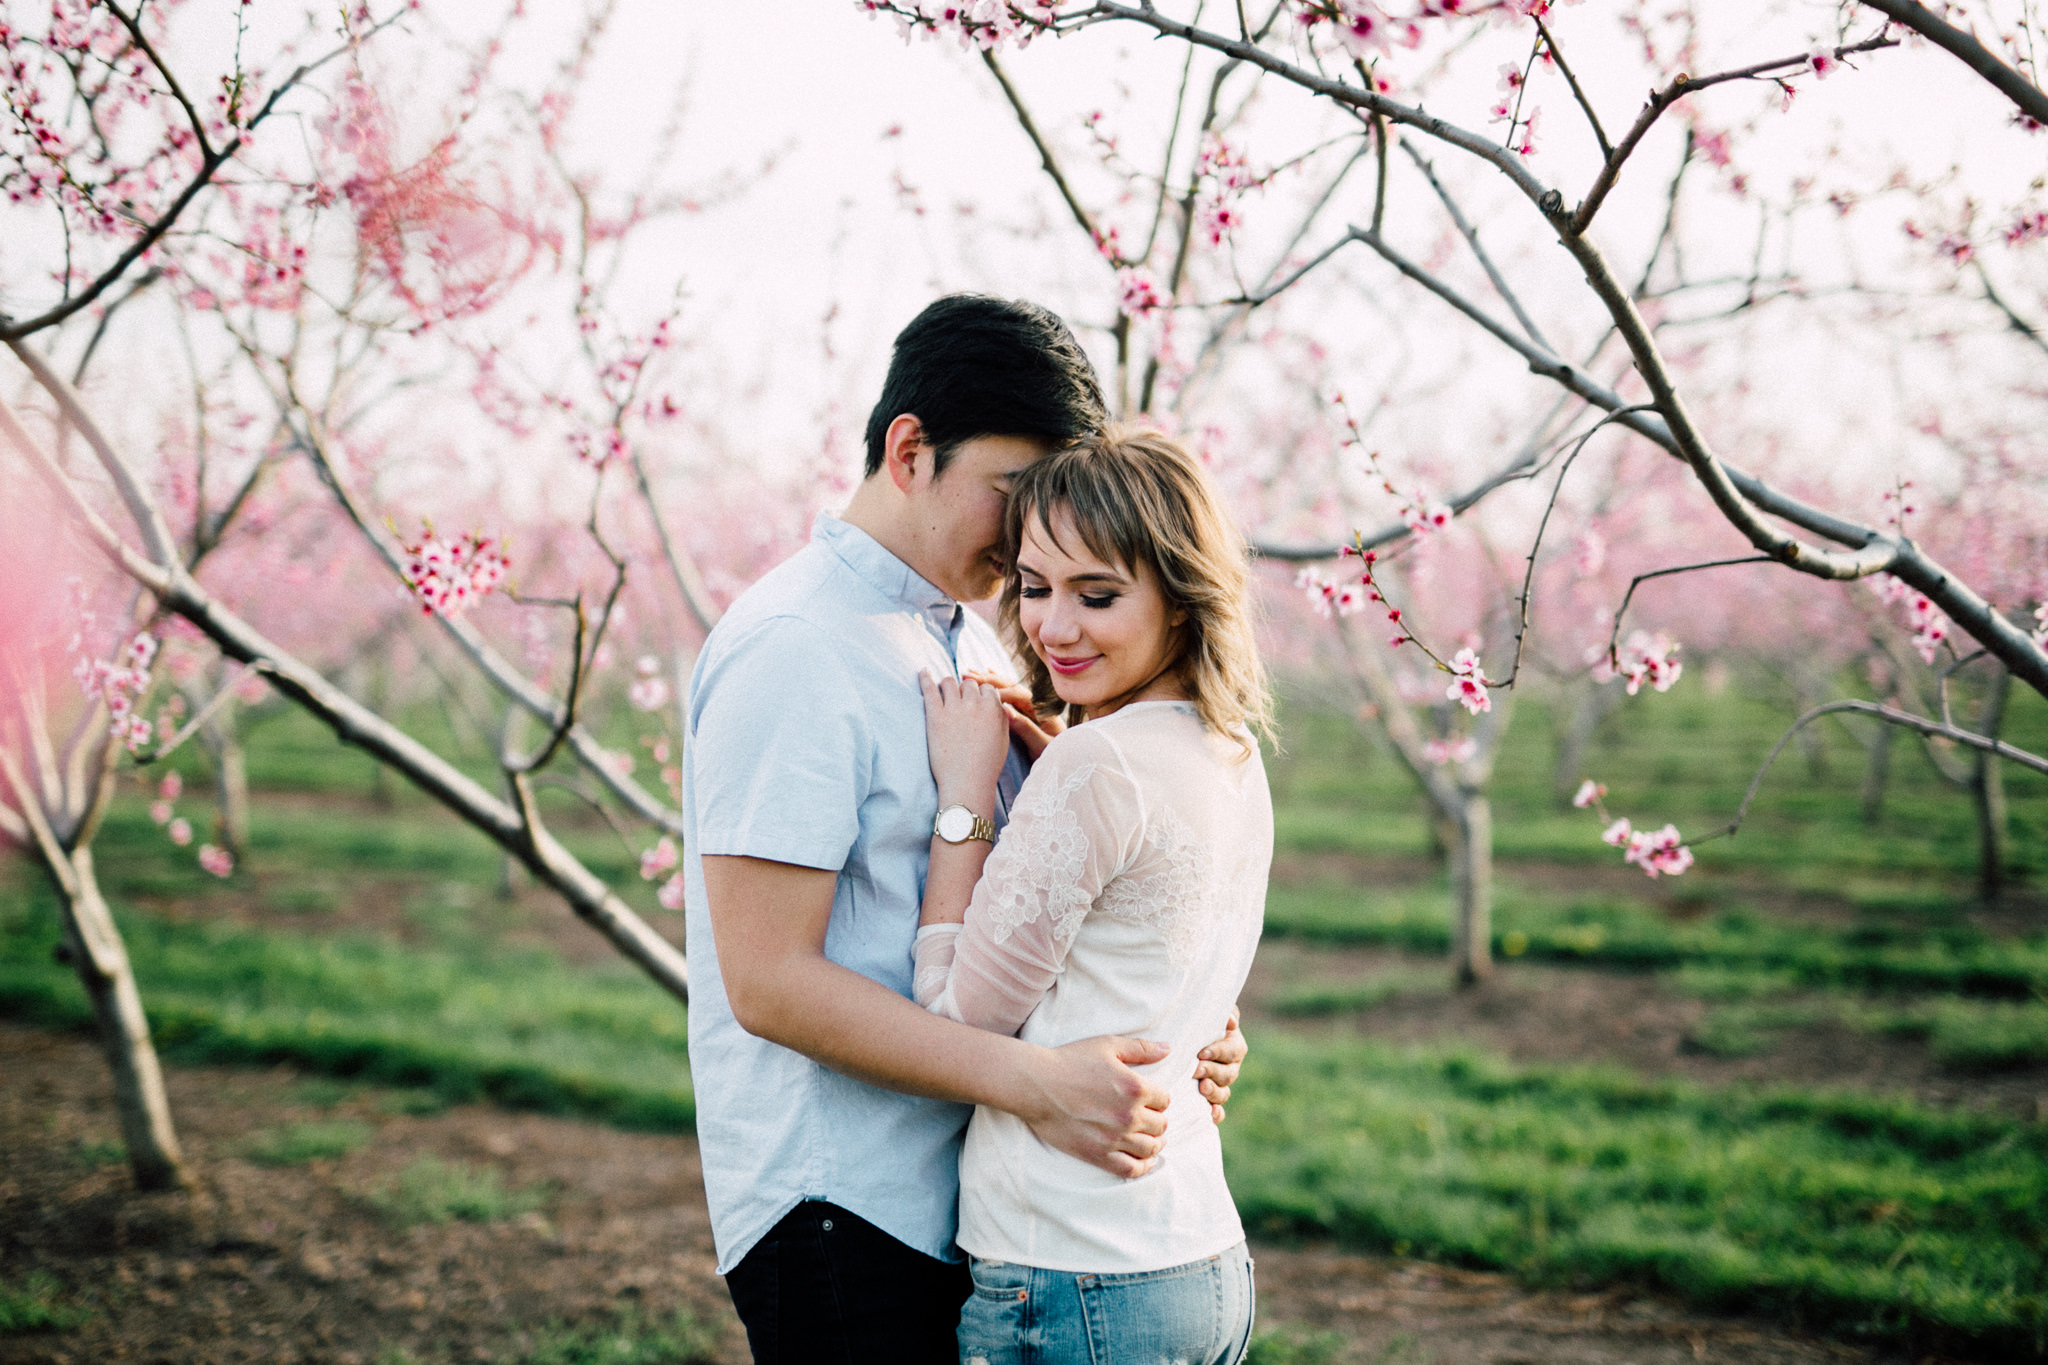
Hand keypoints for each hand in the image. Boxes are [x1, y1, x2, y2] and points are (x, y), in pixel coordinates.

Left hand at [921, 671, 1009, 808]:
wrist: (967, 783)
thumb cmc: (986, 766)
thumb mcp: (1003, 739)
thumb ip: (1001, 717)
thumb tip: (996, 702)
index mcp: (993, 707)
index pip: (986, 688)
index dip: (980, 695)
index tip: (974, 702)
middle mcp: (974, 703)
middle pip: (968, 684)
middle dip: (964, 691)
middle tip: (959, 702)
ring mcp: (954, 708)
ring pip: (949, 682)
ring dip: (947, 685)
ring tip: (943, 692)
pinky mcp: (935, 716)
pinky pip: (929, 689)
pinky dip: (925, 677)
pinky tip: (923, 671)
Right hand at [964, 669, 1065, 761]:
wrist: (1069, 760)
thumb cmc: (1057, 756)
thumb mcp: (1042, 745)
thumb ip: (1026, 728)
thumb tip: (1006, 710)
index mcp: (1042, 709)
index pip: (1017, 694)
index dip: (998, 692)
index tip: (980, 694)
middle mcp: (1036, 704)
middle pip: (1010, 686)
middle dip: (988, 680)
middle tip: (967, 674)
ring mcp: (1031, 706)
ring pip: (1008, 687)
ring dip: (988, 679)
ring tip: (969, 672)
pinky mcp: (1026, 712)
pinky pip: (1008, 694)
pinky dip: (996, 684)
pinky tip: (987, 674)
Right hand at [1018, 1034, 1171, 1178]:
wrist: (1036, 1085)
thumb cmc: (1070, 1061)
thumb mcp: (1107, 1045)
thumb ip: (1141, 1048)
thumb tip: (1168, 1049)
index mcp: (1135, 1087)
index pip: (1164, 1100)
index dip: (1159, 1099)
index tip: (1151, 1100)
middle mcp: (1129, 1115)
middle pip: (1161, 1125)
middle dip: (1158, 1120)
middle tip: (1151, 1118)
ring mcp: (1114, 1138)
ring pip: (1150, 1148)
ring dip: (1155, 1143)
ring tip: (1152, 1139)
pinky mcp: (1098, 1155)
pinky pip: (1131, 1169)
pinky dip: (1143, 1167)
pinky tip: (1145, 1161)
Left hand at [1194, 1007, 1244, 1124]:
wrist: (1180, 1037)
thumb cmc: (1195, 1020)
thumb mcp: (1206, 1012)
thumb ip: (1221, 1013)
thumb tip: (1230, 1022)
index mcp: (1233, 1045)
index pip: (1233, 1051)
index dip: (1219, 1052)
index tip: (1201, 1053)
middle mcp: (1230, 1067)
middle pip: (1228, 1074)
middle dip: (1212, 1072)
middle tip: (1196, 1070)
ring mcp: (1220, 1085)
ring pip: (1224, 1093)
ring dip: (1214, 1092)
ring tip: (1202, 1088)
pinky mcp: (1209, 1099)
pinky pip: (1218, 1111)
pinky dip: (1216, 1114)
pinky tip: (1209, 1114)